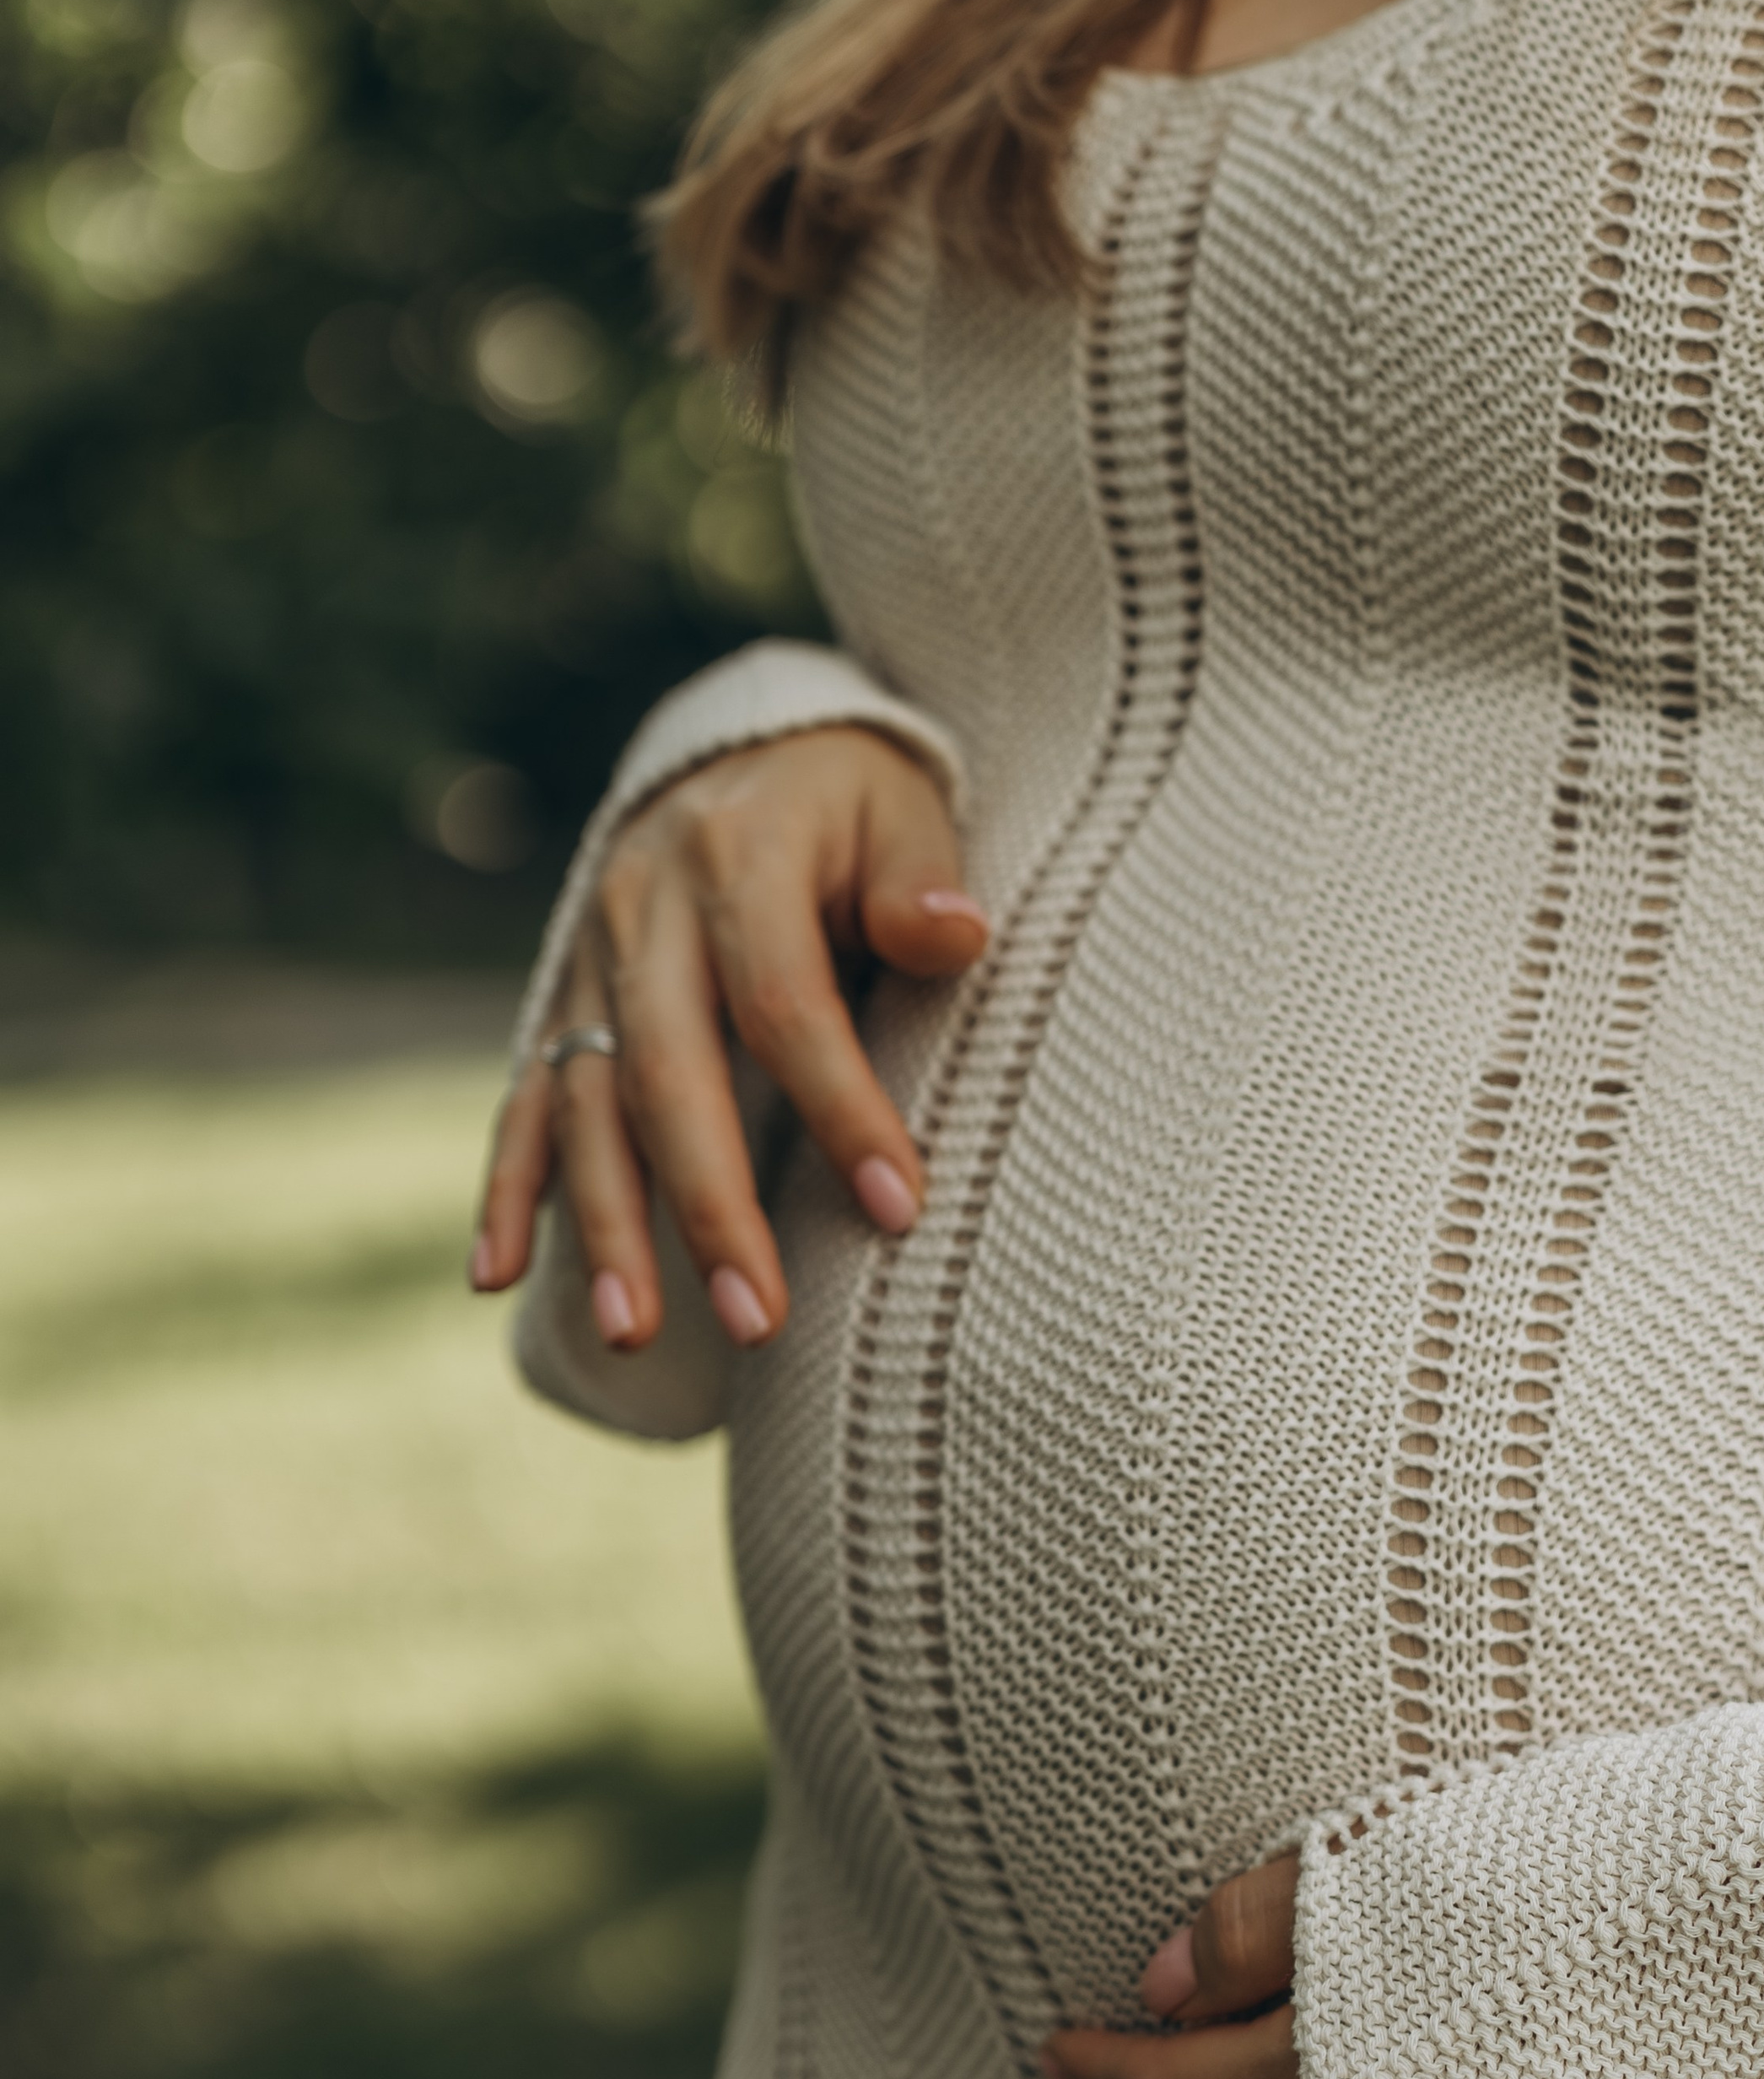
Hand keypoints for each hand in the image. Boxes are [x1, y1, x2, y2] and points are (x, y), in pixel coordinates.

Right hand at [471, 724, 986, 1349]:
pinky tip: (495, 1278)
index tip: (899, 1207)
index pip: (785, 1003)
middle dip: (710, 1206)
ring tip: (634, 1332)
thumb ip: (918, 879)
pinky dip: (508, 1189)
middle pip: (669, 1073)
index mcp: (738, 855)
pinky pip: (527, 1100)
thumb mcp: (902, 810)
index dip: (842, 1107)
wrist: (750, 746)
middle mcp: (647, 909)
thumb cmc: (851, 805)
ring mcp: (591, 958)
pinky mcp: (564, 998)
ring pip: (588, 1104)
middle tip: (761, 1319)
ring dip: (606, 1224)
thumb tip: (954, 933)